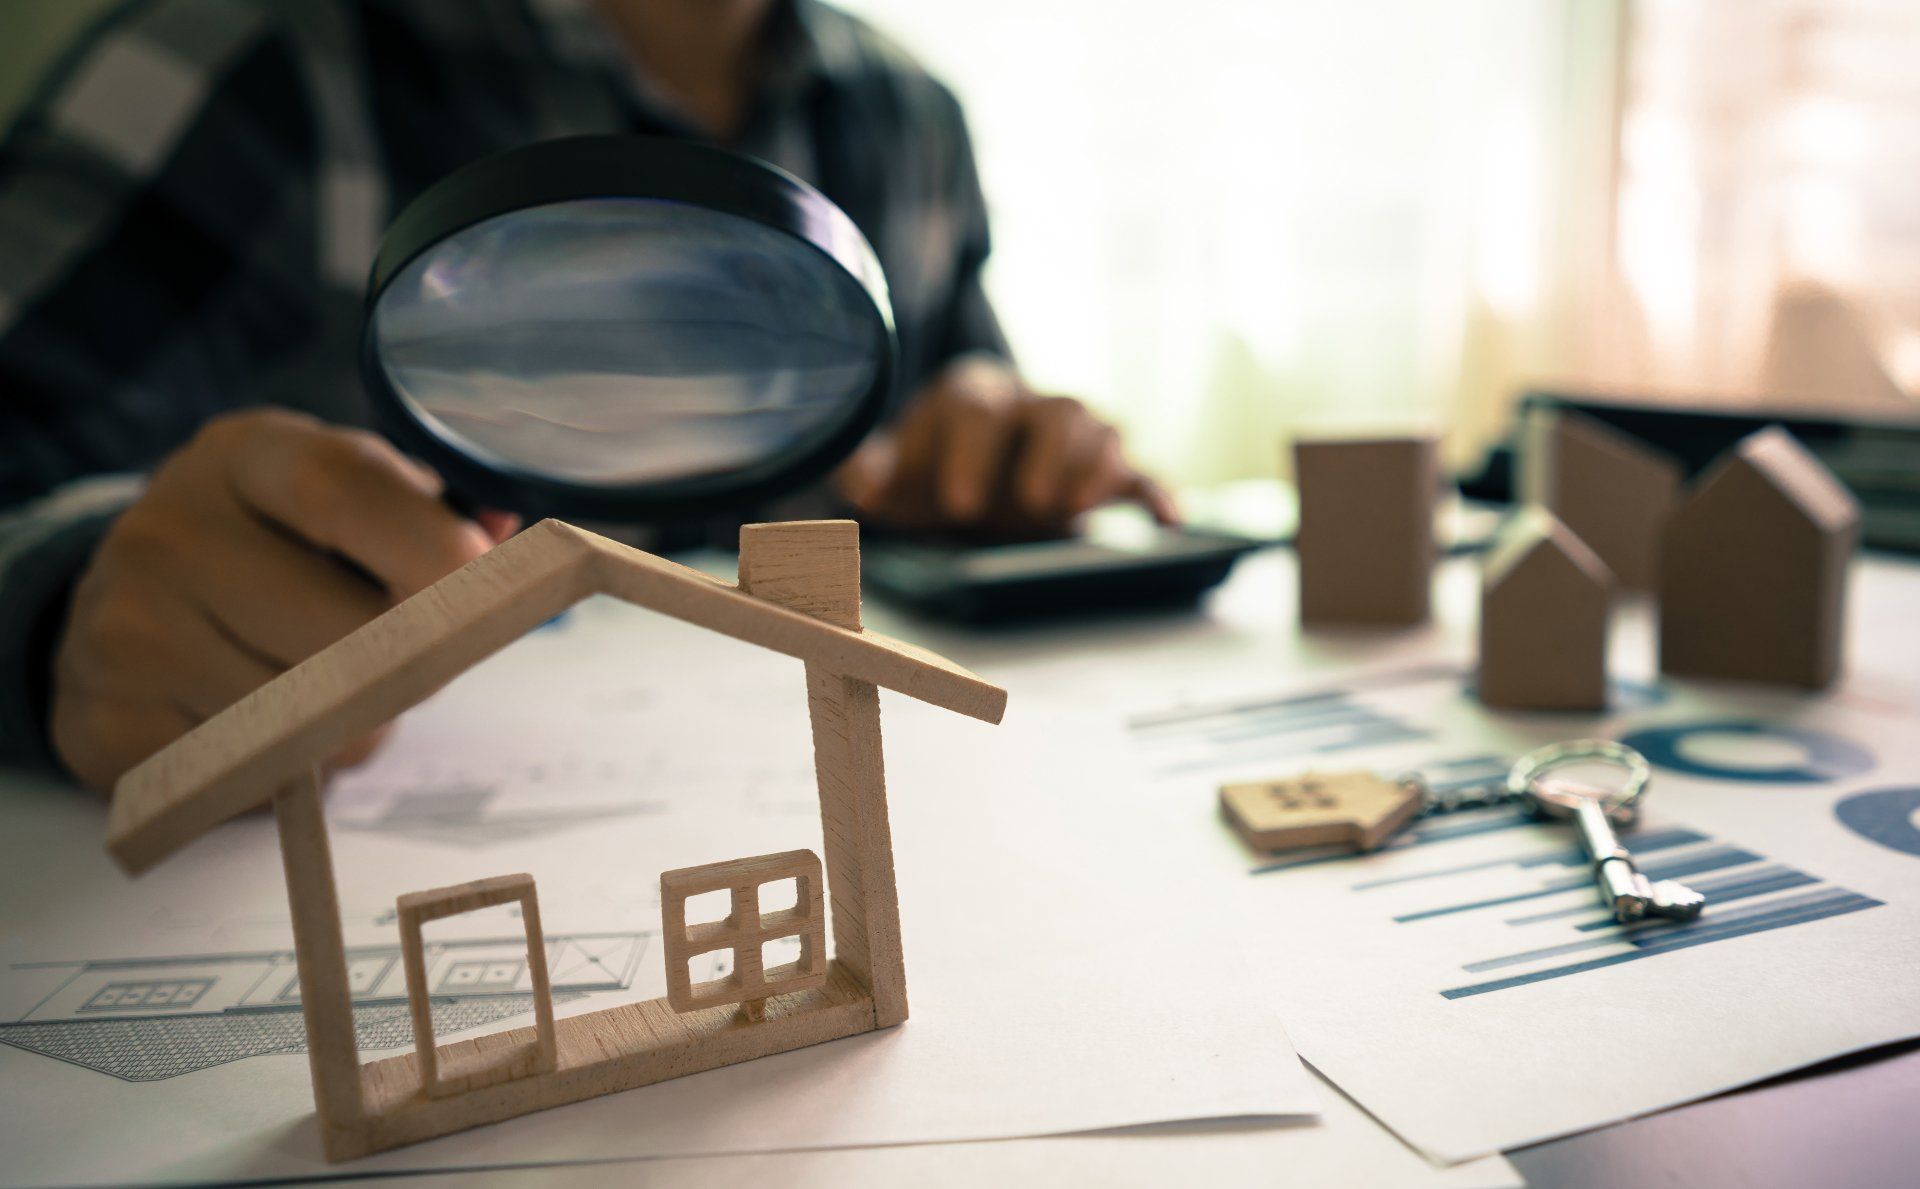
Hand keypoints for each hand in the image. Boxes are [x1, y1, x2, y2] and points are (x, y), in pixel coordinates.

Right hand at [51, 408, 517, 792]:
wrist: (131, 595)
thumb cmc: (280, 541)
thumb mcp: (346, 493)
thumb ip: (429, 514)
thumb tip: (507, 540)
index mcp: (244, 456)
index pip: (340, 490)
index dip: (426, 544)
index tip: (482, 582)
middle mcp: (166, 531)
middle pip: (340, 632)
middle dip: (408, 667)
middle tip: (414, 663)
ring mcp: (122, 628)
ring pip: (304, 721)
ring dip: (352, 729)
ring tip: (330, 692)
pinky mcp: (107, 722)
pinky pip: (245, 774)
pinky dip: (279, 768)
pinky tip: (261, 724)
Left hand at [836, 356, 1177, 537]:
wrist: (969, 473)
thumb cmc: (930, 473)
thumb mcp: (891, 478)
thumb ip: (871, 475)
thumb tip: (864, 484)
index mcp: (973, 396)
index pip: (976, 408)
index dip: (969, 453)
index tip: (961, 504)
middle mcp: (1031, 405)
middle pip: (1056, 408)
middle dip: (1047, 454)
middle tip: (1030, 504)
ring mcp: (1076, 437)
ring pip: (1101, 428)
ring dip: (1092, 469)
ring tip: (1072, 513)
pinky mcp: (1109, 471)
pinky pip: (1142, 473)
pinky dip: (1159, 494)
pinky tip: (1170, 522)